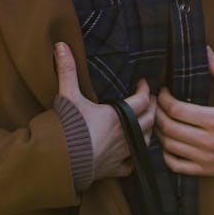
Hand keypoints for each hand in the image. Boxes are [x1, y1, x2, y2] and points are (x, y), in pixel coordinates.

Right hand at [54, 42, 156, 179]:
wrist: (62, 161)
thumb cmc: (68, 127)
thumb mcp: (68, 95)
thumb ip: (67, 69)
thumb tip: (61, 45)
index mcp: (118, 115)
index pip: (142, 100)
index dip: (145, 89)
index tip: (142, 82)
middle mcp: (125, 134)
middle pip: (149, 120)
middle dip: (152, 108)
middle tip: (150, 100)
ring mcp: (121, 153)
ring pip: (145, 141)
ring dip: (147, 130)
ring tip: (145, 122)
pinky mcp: (113, 168)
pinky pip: (131, 164)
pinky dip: (134, 157)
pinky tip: (132, 153)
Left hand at [156, 46, 213, 175]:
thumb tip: (204, 49)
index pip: (175, 109)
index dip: (162, 97)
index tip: (162, 89)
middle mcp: (209, 142)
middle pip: (168, 127)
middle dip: (156, 111)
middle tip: (154, 101)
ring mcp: (206, 159)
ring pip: (168, 145)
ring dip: (157, 130)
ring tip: (158, 116)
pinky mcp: (206, 171)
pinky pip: (175, 165)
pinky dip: (165, 153)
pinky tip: (166, 139)